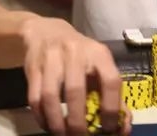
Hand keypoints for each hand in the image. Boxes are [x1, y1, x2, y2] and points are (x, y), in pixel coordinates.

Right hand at [20, 16, 129, 135]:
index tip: (108, 129)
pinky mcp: (33, 67)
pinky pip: (35, 99)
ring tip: (63, 135)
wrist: (47, 32)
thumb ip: (112, 96)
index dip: (111, 108)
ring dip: (57, 123)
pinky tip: (49, 125)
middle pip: (76, 91)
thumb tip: (123, 128)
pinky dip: (41, 118)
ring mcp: (52, 58)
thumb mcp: (99, 67)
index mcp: (99, 53)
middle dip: (77, 123)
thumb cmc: (80, 56)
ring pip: (50, 97)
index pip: (111, 80)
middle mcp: (76, 52)